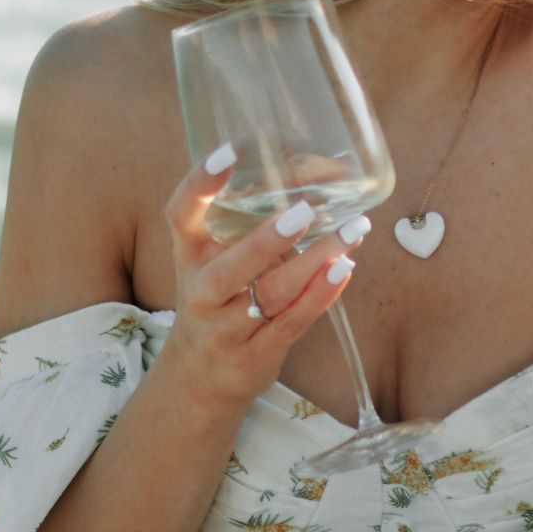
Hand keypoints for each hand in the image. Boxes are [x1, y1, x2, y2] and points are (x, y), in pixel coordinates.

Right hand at [157, 144, 366, 410]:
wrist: (198, 379)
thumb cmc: (220, 300)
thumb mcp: (218, 260)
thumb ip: (255, 225)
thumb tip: (329, 173)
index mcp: (190, 255)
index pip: (181, 214)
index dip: (200, 183)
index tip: (228, 152)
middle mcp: (201, 291)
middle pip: (230, 267)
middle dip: (268, 239)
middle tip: (305, 211)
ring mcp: (225, 328)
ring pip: (272, 294)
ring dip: (315, 261)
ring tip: (351, 232)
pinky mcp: (254, 355)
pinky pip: (292, 323)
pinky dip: (321, 295)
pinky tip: (344, 270)